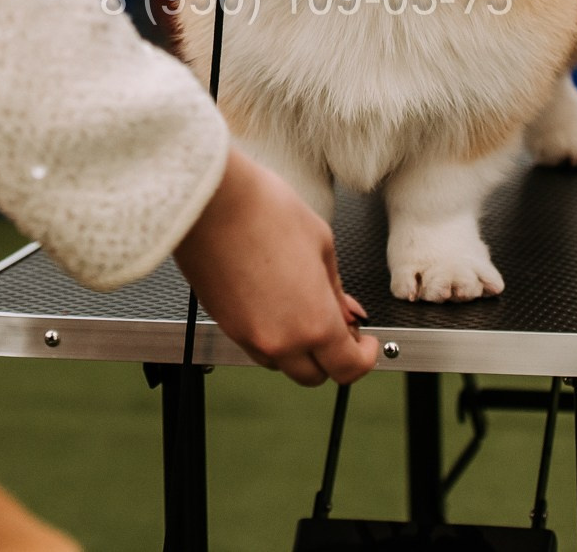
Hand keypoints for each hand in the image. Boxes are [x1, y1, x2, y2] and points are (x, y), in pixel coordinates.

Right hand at [175, 150, 378, 385]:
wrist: (210, 200)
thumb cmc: (264, 211)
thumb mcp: (321, 245)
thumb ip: (336, 291)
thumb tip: (347, 312)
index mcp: (314, 323)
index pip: (348, 368)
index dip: (365, 358)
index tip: (366, 343)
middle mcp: (280, 340)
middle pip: (314, 376)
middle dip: (332, 358)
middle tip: (340, 328)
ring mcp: (247, 336)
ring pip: (282, 364)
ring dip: (299, 350)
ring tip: (304, 311)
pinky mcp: (225, 325)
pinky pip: (257, 347)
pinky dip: (272, 338)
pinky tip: (277, 305)